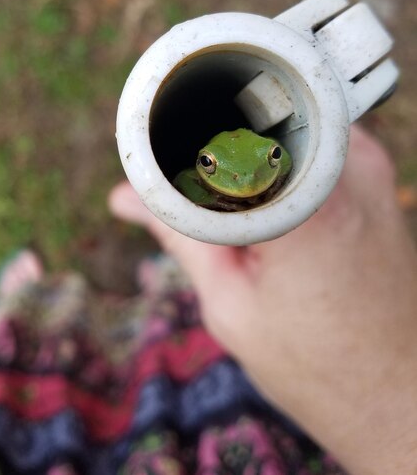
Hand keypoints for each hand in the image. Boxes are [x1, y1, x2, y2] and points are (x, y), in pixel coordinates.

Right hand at [109, 125, 416, 474]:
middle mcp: (348, 167)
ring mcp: (370, 166)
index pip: (217, 135)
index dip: (176, 145)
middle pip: (252, 123)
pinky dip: (280, 167)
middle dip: (213, 152)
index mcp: (307, 202)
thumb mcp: (231, 303)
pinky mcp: (377, 177)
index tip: (155, 169)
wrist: (400, 392)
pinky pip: (311, 148)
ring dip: (248, 160)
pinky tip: (270, 210)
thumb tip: (124, 196)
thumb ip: (179, 235)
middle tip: (193, 195)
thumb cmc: (318, 364)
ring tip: (236, 214)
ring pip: (280, 131)